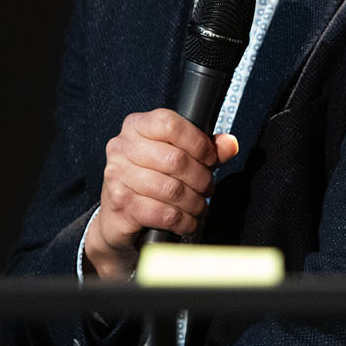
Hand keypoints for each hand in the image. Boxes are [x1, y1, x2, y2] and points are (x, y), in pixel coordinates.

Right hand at [83, 108, 238, 279]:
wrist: (118, 219)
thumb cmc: (150, 181)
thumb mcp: (178, 157)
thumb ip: (205, 149)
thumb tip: (229, 144)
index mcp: (136, 126)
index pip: (171, 124)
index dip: (198, 143)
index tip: (211, 159)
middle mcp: (121, 147)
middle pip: (176, 159)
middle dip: (201, 178)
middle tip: (208, 189)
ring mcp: (117, 176)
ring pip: (172, 189)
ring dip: (195, 203)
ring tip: (200, 206)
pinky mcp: (120, 205)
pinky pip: (163, 213)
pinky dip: (183, 221)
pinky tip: (188, 222)